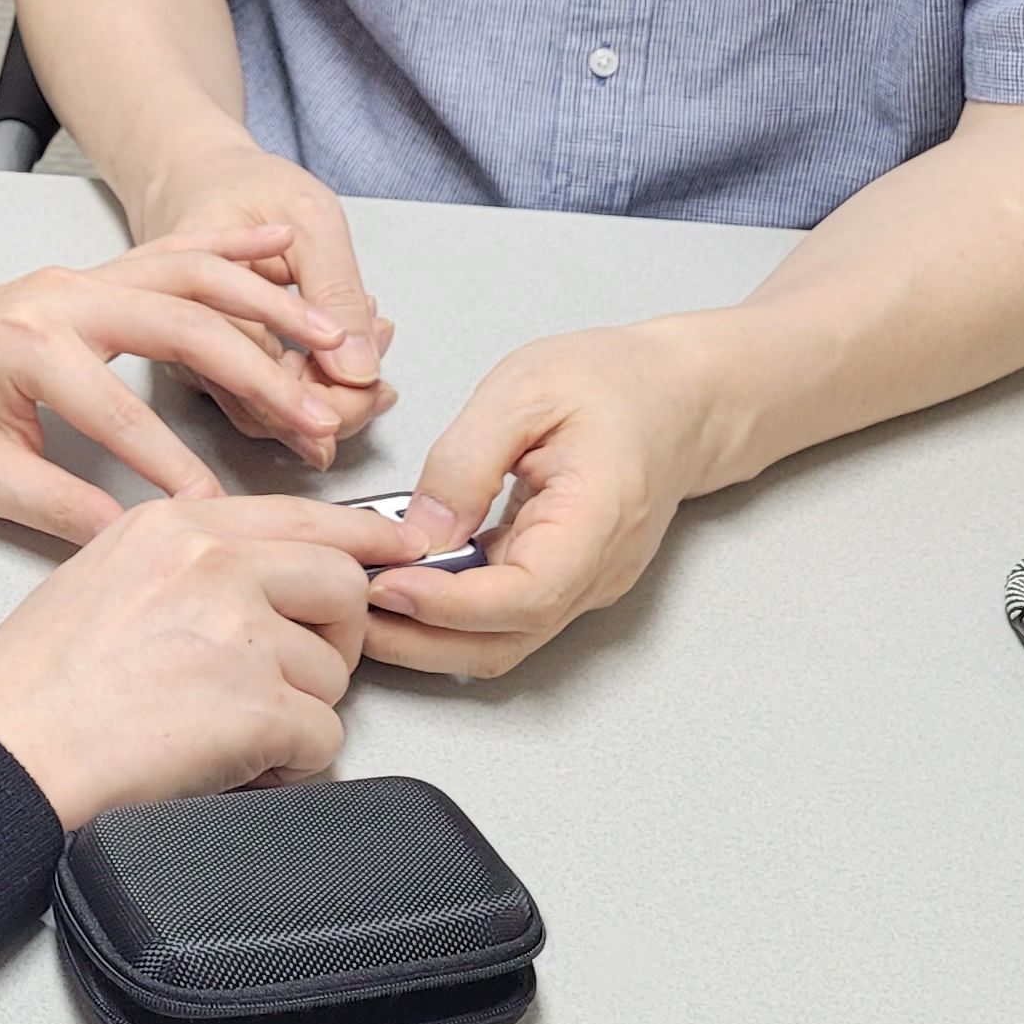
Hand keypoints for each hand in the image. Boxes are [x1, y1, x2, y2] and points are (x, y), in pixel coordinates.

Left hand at [0, 235, 352, 544]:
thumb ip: (59, 508)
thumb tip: (134, 543)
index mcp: (29, 344)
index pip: (122, 412)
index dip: (177, 464)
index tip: (224, 509)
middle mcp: (61, 296)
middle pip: (181, 324)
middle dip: (258, 371)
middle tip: (317, 416)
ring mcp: (80, 278)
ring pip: (189, 276)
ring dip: (264, 305)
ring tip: (330, 338)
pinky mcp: (91, 278)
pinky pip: (169, 255)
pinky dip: (227, 254)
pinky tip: (277, 256)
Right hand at [0, 495, 420, 827]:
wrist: (7, 752)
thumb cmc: (34, 685)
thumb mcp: (104, 576)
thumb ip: (187, 562)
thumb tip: (264, 582)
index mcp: (174, 526)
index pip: (301, 515)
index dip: (362, 541)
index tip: (397, 553)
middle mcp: (213, 562)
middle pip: (343, 584)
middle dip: (333, 639)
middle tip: (289, 677)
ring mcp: (238, 630)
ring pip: (335, 672)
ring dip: (297, 713)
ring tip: (229, 731)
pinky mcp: (255, 703)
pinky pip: (325, 738)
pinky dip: (290, 765)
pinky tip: (236, 765)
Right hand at [122, 141, 396, 455]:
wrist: (194, 175)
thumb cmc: (244, 185)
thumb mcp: (310, 219)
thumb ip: (334, 293)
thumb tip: (358, 372)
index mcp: (197, 299)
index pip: (265, 379)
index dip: (330, 396)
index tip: (378, 382)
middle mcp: (184, 340)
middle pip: (264, 412)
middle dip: (338, 400)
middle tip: (383, 360)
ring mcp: (194, 357)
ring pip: (266, 411)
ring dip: (328, 391)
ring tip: (372, 341)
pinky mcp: (209, 362)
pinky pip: (261, 392)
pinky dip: (313, 378)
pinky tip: (347, 345)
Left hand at [365, 318, 731, 678]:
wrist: (678, 396)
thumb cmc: (611, 382)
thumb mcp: (524, 390)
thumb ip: (467, 460)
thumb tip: (419, 532)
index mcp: (598, 519)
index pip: (524, 596)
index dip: (448, 604)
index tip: (384, 585)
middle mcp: (595, 571)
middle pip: (505, 640)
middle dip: (419, 640)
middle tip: (345, 608)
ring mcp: (581, 585)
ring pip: (500, 641)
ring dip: (427, 636)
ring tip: (358, 601)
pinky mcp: (561, 581)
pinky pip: (501, 616)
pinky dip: (446, 614)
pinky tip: (399, 584)